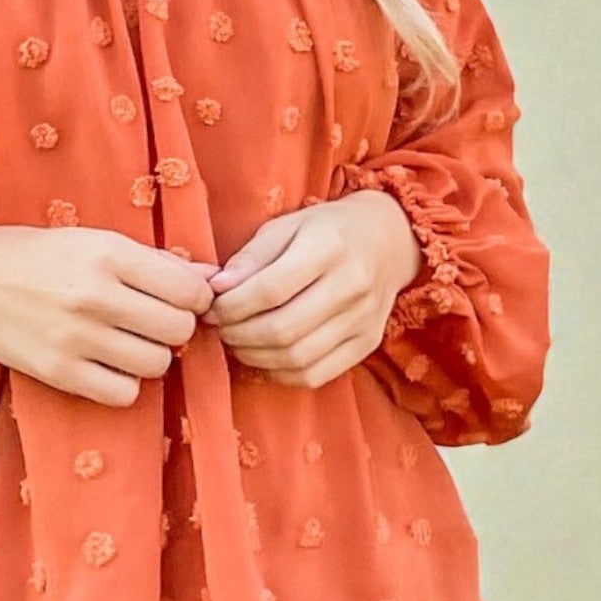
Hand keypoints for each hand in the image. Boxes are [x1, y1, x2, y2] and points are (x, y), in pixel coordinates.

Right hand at [0, 222, 216, 406]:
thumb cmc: (39, 256)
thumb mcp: (96, 241)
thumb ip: (155, 262)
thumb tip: (212, 279)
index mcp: (109, 254)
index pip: (189, 291)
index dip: (195, 299)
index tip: (179, 300)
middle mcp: (95, 296)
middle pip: (179, 330)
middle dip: (174, 328)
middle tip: (153, 322)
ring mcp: (76, 338)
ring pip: (157, 364)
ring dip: (151, 356)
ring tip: (129, 343)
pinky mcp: (59, 372)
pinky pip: (124, 394)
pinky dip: (124, 384)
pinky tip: (108, 365)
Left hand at [199, 193, 423, 389]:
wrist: (389, 240)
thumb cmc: (327, 229)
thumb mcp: (286, 226)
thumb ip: (251, 257)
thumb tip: (216, 288)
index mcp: (329, 247)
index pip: (269, 289)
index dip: (231, 305)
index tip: (211, 306)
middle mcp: (352, 286)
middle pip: (282, 329)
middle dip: (238, 334)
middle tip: (221, 327)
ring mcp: (363, 319)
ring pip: (297, 358)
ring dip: (255, 356)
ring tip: (238, 341)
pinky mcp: (367, 344)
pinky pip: (316, 375)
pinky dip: (281, 373)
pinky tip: (265, 356)